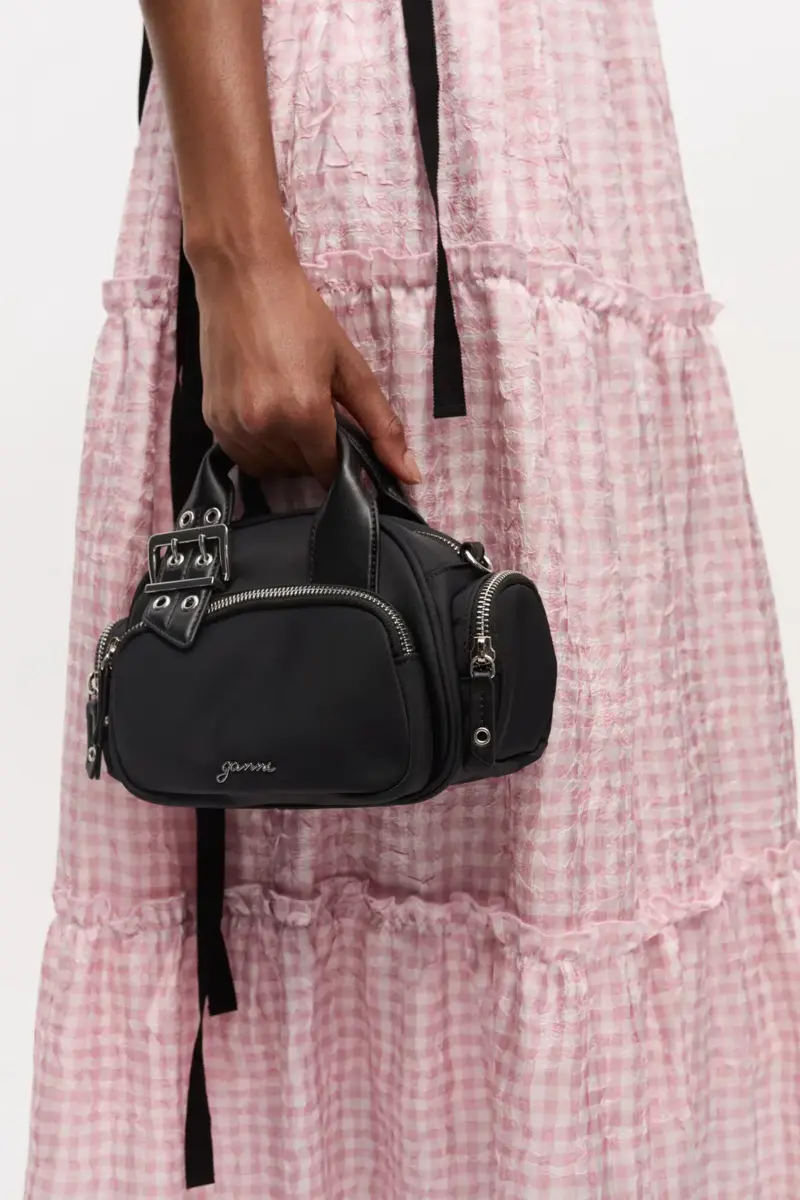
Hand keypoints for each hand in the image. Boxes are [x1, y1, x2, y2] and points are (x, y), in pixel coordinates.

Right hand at [192, 250, 421, 486]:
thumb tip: (411, 475)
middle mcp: (264, 427)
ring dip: (285, 454)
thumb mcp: (350, 367)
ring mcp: (233, 426)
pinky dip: (258, 448)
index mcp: (304, 414)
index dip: (340, 460)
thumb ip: (381, 425)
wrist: (242, 279)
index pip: (328, 471)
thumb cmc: (300, 315)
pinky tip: (266, 414)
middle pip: (299, 470)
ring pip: (269, 469)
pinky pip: (242, 457)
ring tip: (289, 412)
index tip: (342, 437)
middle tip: (315, 411)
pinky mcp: (212, 420)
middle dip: (313, 452)